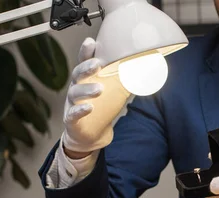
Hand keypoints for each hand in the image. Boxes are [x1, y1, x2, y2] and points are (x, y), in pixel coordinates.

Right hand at [62, 38, 114, 156]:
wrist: (90, 135)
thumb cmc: (101, 109)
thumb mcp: (114, 93)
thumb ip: (125, 81)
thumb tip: (147, 70)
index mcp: (86, 79)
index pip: (84, 62)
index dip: (86, 52)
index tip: (91, 42)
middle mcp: (76, 88)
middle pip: (77, 74)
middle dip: (86, 67)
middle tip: (97, 64)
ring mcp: (72, 103)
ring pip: (75, 93)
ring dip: (87, 89)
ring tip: (99, 89)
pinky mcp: (71, 119)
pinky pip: (73, 113)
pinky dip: (80, 110)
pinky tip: (89, 108)